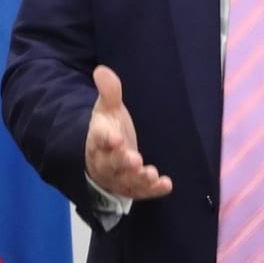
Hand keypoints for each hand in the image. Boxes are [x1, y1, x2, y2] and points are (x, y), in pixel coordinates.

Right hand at [85, 66, 172, 198]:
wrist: (105, 156)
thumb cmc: (108, 130)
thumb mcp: (107, 109)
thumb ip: (109, 92)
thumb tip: (102, 70)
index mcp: (97, 140)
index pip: (99, 139)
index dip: (107, 139)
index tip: (115, 137)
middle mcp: (105, 161)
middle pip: (111, 163)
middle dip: (123, 162)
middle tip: (134, 159)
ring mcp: (118, 177)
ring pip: (125, 180)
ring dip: (138, 178)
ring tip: (150, 174)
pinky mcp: (132, 187)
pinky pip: (141, 192)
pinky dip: (152, 191)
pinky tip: (166, 184)